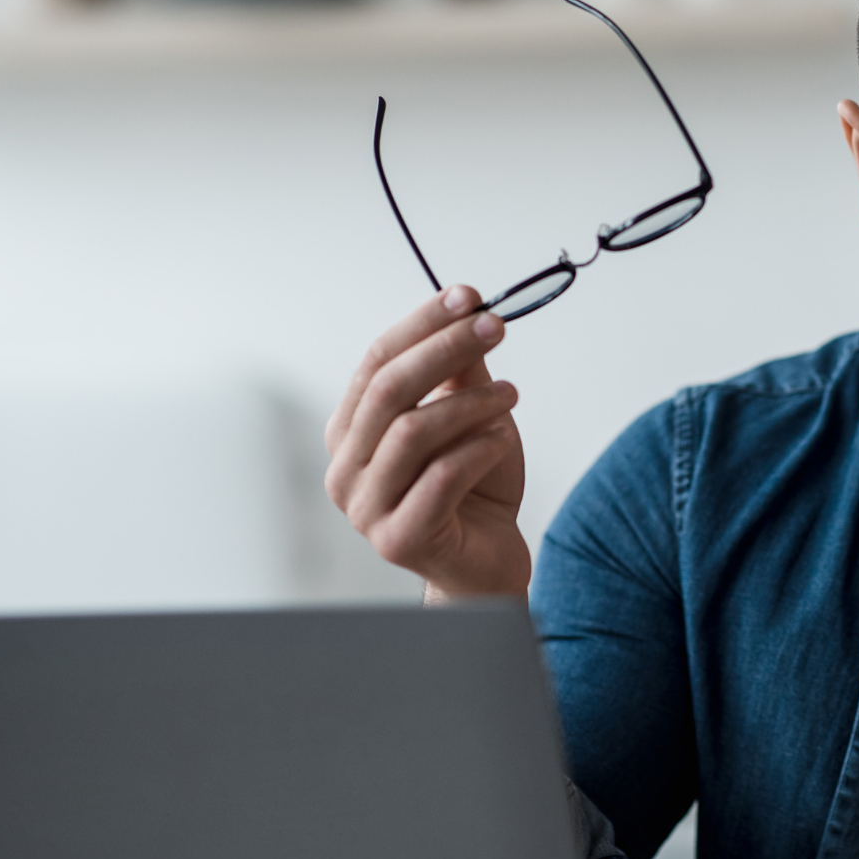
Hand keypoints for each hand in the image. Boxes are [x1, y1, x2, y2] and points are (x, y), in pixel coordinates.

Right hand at [324, 285, 529, 596]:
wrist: (487, 561)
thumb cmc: (474, 487)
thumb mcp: (468, 417)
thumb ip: (459, 371)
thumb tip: (466, 310)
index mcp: (351, 431)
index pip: (376, 361)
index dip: (421, 324)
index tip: (468, 297)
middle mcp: (345, 468)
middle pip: (388, 390)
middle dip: (445, 349)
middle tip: (495, 326)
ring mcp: (365, 508)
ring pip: (413, 432)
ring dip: (470, 403)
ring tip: (512, 395)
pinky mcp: (398, 540)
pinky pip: (442, 477)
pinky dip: (479, 448)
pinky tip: (503, 438)